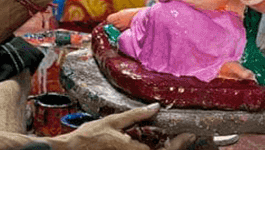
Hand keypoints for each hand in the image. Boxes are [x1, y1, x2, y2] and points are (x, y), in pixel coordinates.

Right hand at [51, 103, 194, 149]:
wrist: (74, 150)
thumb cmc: (90, 137)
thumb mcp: (113, 121)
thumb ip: (135, 115)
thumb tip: (154, 107)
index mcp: (136, 151)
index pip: (167, 150)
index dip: (181, 143)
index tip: (191, 134)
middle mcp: (136, 156)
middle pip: (164, 154)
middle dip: (176, 145)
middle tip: (186, 134)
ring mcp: (131, 156)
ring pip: (155, 154)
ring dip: (165, 147)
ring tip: (174, 136)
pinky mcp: (127, 155)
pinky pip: (145, 153)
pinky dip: (153, 148)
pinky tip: (155, 140)